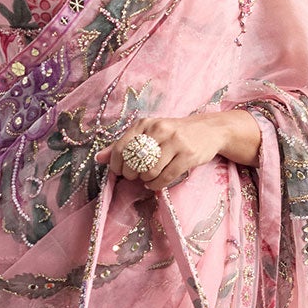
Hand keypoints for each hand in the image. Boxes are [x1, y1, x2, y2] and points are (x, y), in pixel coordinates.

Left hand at [93, 114, 224, 190]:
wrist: (208, 130)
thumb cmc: (174, 134)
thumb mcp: (148, 134)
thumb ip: (124, 145)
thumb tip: (98, 158)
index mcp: (146, 123)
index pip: (121, 147)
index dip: (117, 164)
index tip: (120, 172)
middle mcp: (159, 129)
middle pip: (135, 161)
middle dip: (132, 174)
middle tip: (136, 176)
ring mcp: (175, 142)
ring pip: (150, 170)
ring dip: (146, 180)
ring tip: (148, 179)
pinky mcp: (188, 155)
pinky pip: (166, 177)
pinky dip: (157, 184)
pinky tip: (156, 183)